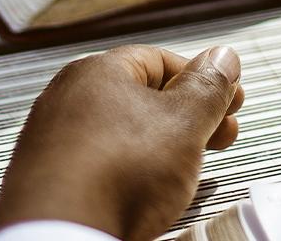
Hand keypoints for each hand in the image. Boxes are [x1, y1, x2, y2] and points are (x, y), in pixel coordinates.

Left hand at [0, 44, 245, 240]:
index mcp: (98, 71)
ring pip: (121, 133)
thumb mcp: (184, 124)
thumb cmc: (114, 174)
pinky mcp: (49, 178)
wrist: (59, 235)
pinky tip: (144, 193)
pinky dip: (128, 172)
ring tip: (184, 171)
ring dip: (160, 147)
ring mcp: (54, 139)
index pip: (163, 61)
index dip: (204, 81)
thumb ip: (208, 87)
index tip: (230, 100)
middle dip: (189, 118)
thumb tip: (223, 56)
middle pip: (143, 98)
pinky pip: (99, 164)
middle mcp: (68, 98)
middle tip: (218, 137)